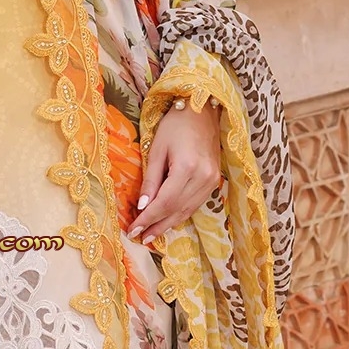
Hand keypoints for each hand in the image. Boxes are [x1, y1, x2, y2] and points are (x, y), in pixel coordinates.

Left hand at [130, 98, 221, 243]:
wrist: (202, 111)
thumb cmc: (175, 125)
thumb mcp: (157, 150)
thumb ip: (151, 180)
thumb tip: (142, 206)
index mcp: (187, 168)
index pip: (164, 202)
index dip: (148, 218)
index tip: (133, 230)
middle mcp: (203, 178)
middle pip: (177, 210)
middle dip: (157, 225)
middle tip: (140, 238)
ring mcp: (212, 181)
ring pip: (188, 210)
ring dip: (169, 224)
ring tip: (152, 235)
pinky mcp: (215, 181)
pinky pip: (195, 204)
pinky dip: (181, 214)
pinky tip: (169, 221)